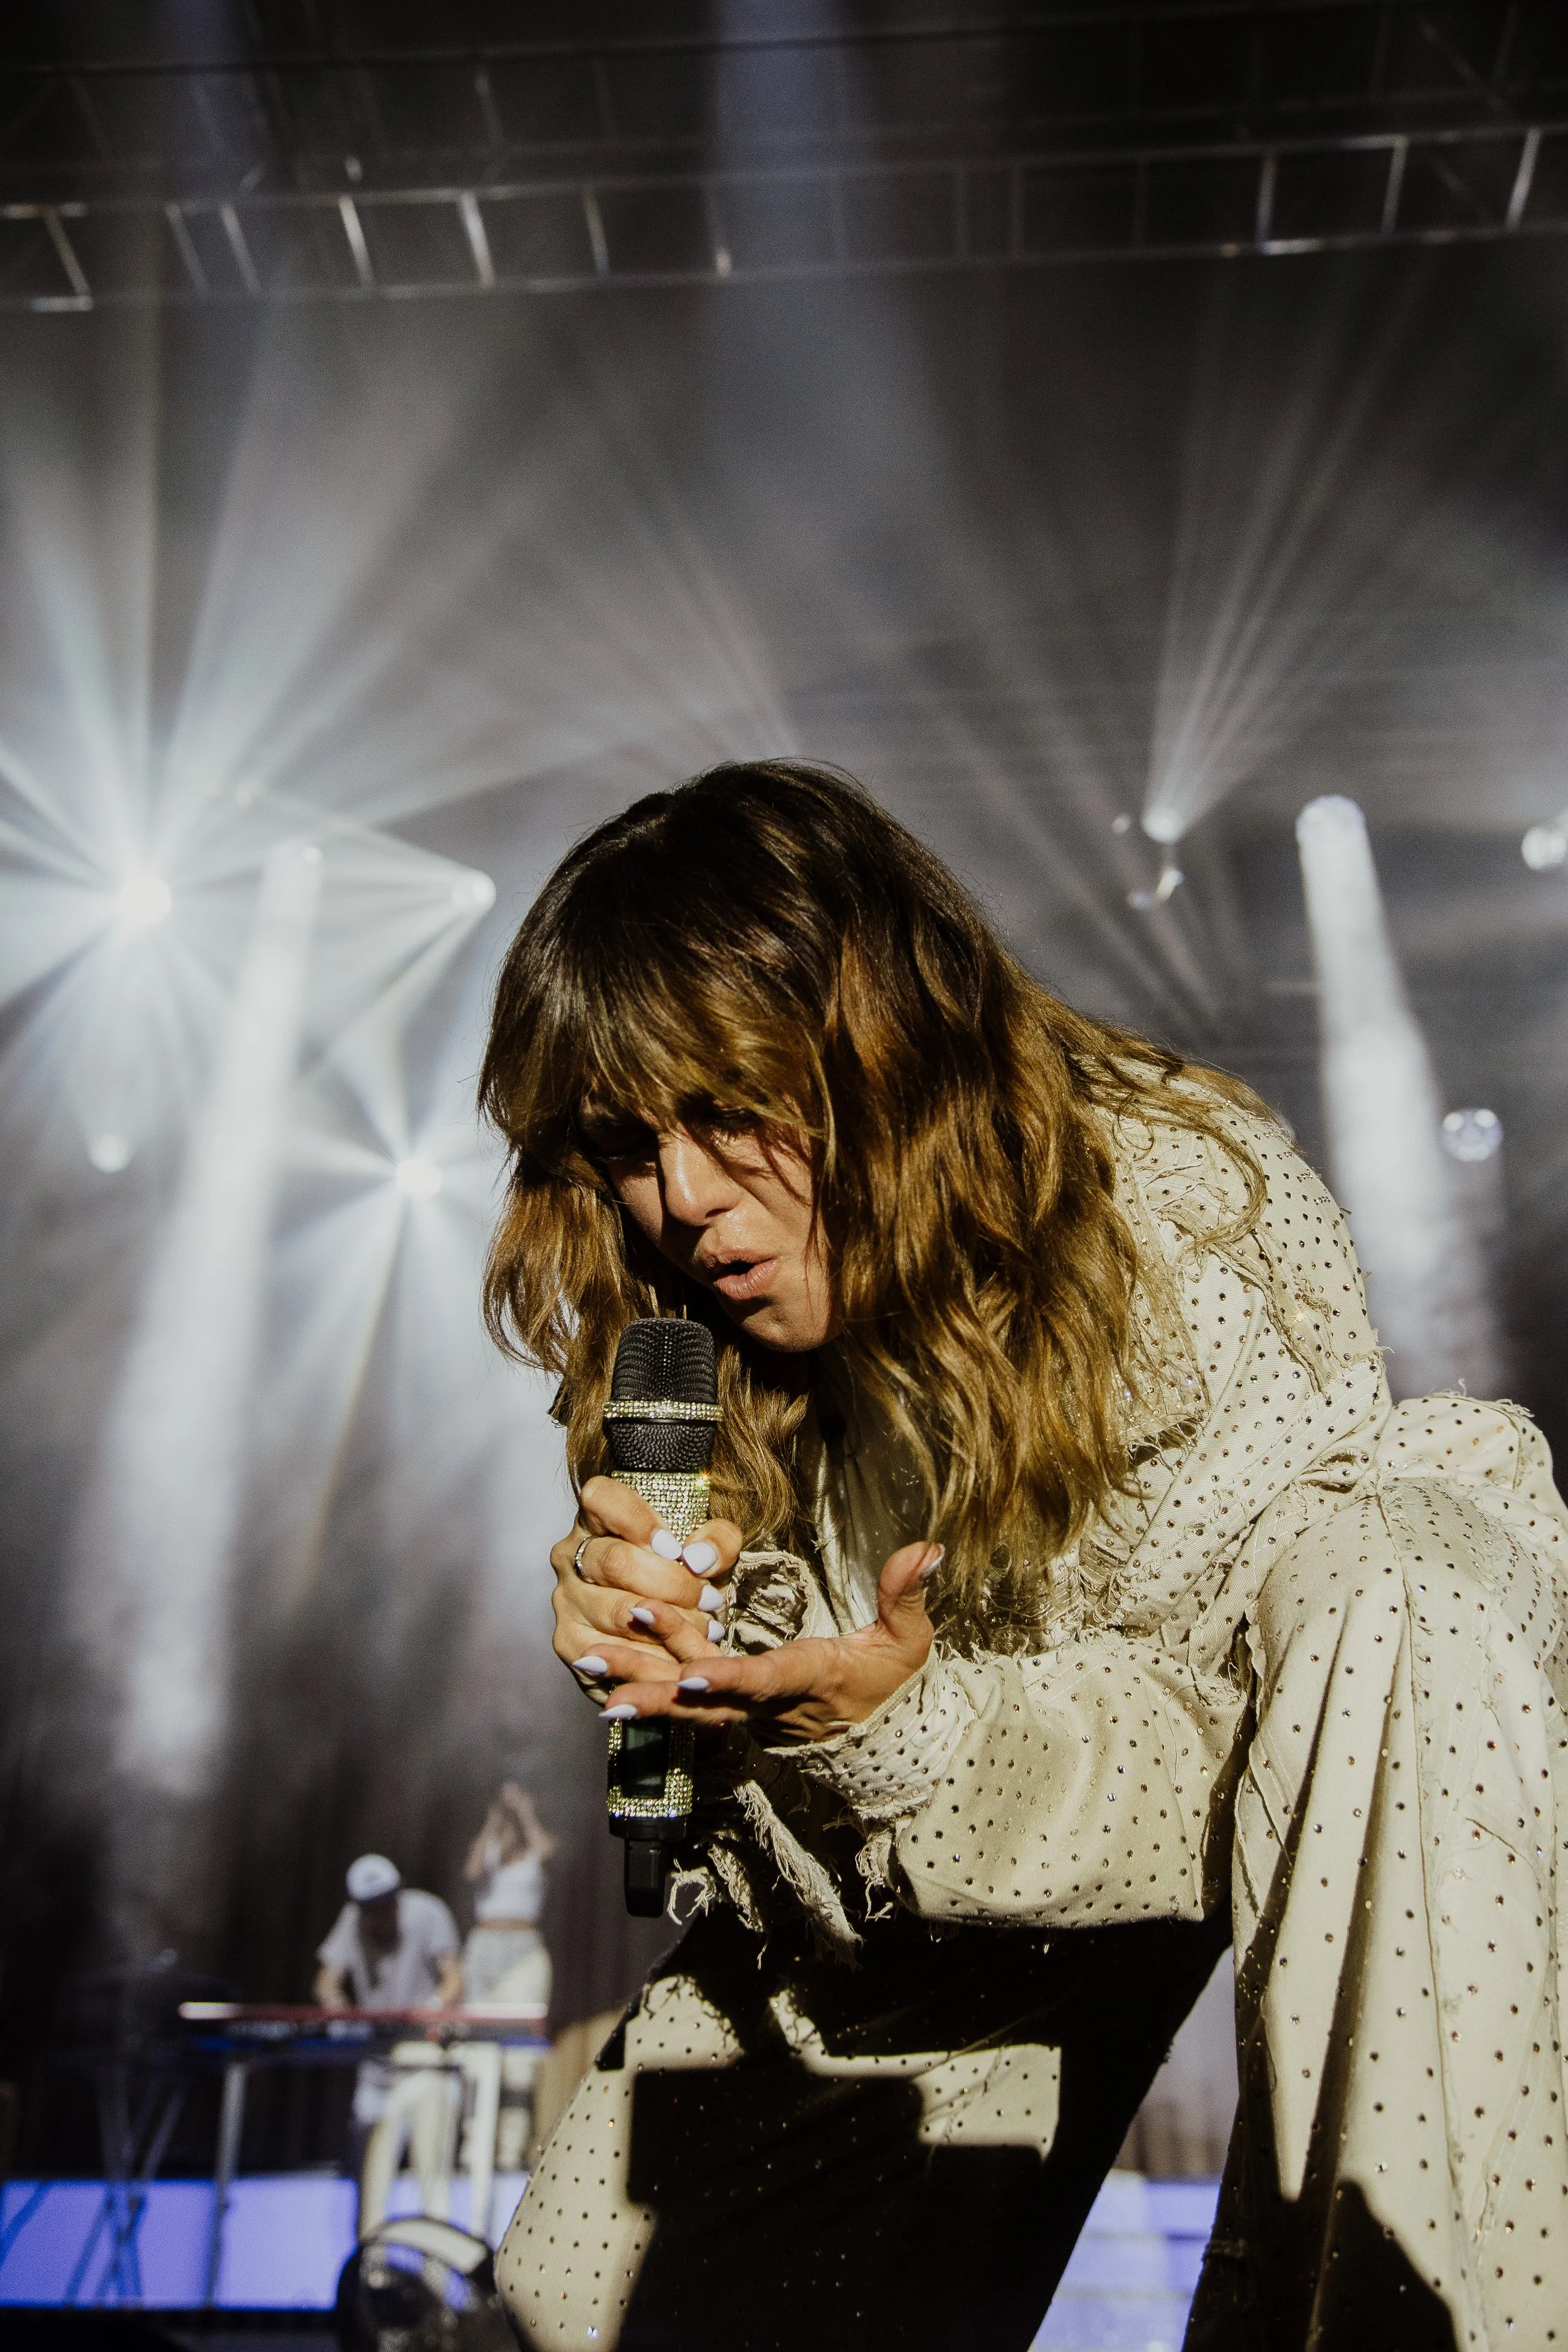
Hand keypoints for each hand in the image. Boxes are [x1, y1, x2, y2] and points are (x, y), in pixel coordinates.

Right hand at [550, 1475, 743, 1691]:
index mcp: (597, 1518)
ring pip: (616, 1610)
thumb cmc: (686, 1574)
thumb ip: (717, 1541)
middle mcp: (571, 1554)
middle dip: (671, 1583)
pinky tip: (679, 1654)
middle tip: (708, 1599)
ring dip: (669, 1623)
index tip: (676, 1549)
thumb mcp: (710, 1549)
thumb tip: (699, 1559)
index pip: (600, 1498)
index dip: (638, 1521)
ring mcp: (566, 1598)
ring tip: (705, 1628)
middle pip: (614, 1560)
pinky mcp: (568, 1640)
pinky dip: (652, 1656)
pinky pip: (609, 1653)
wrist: (666, 1627)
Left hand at [598, 1541, 940, 1742]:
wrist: (884, 1742)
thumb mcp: (909, 1641)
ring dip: (637, 1685)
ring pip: (686, 1703)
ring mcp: (748, 1713)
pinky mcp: (735, 1711)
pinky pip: (686, 1706)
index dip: (727, 1679)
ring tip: (587, 1666)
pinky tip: (605, 1680)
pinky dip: (646, 1694)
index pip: (764, 1681)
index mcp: (808, 1682)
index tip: (688, 1673)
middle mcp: (769, 1705)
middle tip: (603, 1669)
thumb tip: (924, 1549)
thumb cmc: (892, 1684)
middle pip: (705, 1699)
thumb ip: (907, 1594)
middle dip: (654, 1685)